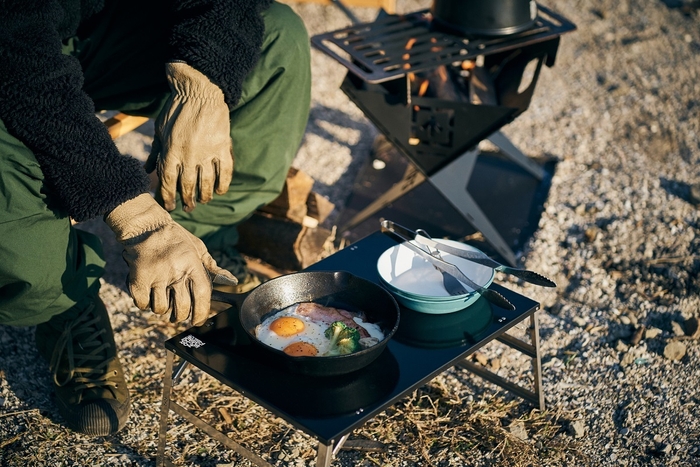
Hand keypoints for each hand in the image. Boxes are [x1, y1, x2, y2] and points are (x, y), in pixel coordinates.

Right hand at [105, 193, 236, 324]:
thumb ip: (212, 266)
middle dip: (181, 315)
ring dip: (162, 309)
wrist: (146, 226)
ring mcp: (156, 276)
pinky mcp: (138, 279)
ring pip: (161, 308)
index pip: (202, 294)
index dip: (202, 312)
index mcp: (192, 264)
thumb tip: (231, 280)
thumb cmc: (175, 239)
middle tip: (179, 314)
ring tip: (163, 300)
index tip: (198, 320)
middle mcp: (175, 271)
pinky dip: (145, 303)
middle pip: (181, 307)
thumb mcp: (198, 248)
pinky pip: (142, 303)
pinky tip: (149, 295)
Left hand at [146, 62, 232, 212]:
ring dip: (204, 195)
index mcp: (171, 151)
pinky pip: (225, 171)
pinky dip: (223, 184)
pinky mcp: (223, 147)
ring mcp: (207, 152)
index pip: (168, 182)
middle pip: (188, 186)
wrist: (200, 91)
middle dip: (187, 200)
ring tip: (203, 200)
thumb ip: (155, 152)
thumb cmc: (176, 110)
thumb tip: (147, 170)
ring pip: (207, 182)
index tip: (170, 206)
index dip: (168, 197)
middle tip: (188, 207)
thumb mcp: (161, 131)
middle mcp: (189, 155)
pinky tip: (220, 191)